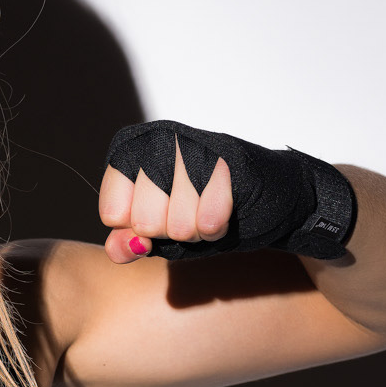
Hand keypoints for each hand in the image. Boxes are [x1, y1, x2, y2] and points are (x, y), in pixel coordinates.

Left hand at [100, 120, 356, 264]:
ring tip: (207, 215)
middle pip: (142, 220)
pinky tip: (223, 216)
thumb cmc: (208, 211)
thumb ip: (129, 241)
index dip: (136, 231)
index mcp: (133, 151)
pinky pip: (207, 219)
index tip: (157, 218)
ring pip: (174, 223)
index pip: (112, 212)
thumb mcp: (160, 233)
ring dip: (195, 232)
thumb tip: (118, 248)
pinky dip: (215, 229)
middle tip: (188, 218)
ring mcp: (192, 144)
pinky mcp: (226, 158)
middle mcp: (158, 138)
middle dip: (168, 233)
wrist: (272, 197)